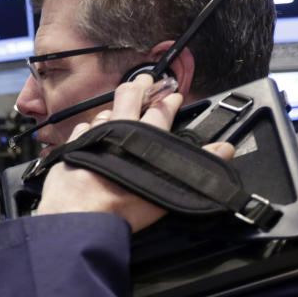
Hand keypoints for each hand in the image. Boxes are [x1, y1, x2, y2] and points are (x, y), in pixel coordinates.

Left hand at [37, 74, 233, 231]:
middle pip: (129, 98)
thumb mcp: (169, 189)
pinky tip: (91, 128)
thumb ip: (197, 165)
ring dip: (114, 108)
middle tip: (146, 80)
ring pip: (105, 113)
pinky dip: (89, 127)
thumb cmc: (122, 208)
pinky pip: (82, 130)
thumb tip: (225, 149)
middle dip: (141, 87)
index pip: (160, 111)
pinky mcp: (72, 148)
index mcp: (143, 137)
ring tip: (119, 105)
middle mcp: (117, 130)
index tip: (173, 95)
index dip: (168, 100)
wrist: (79, 216)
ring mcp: (92, 137)